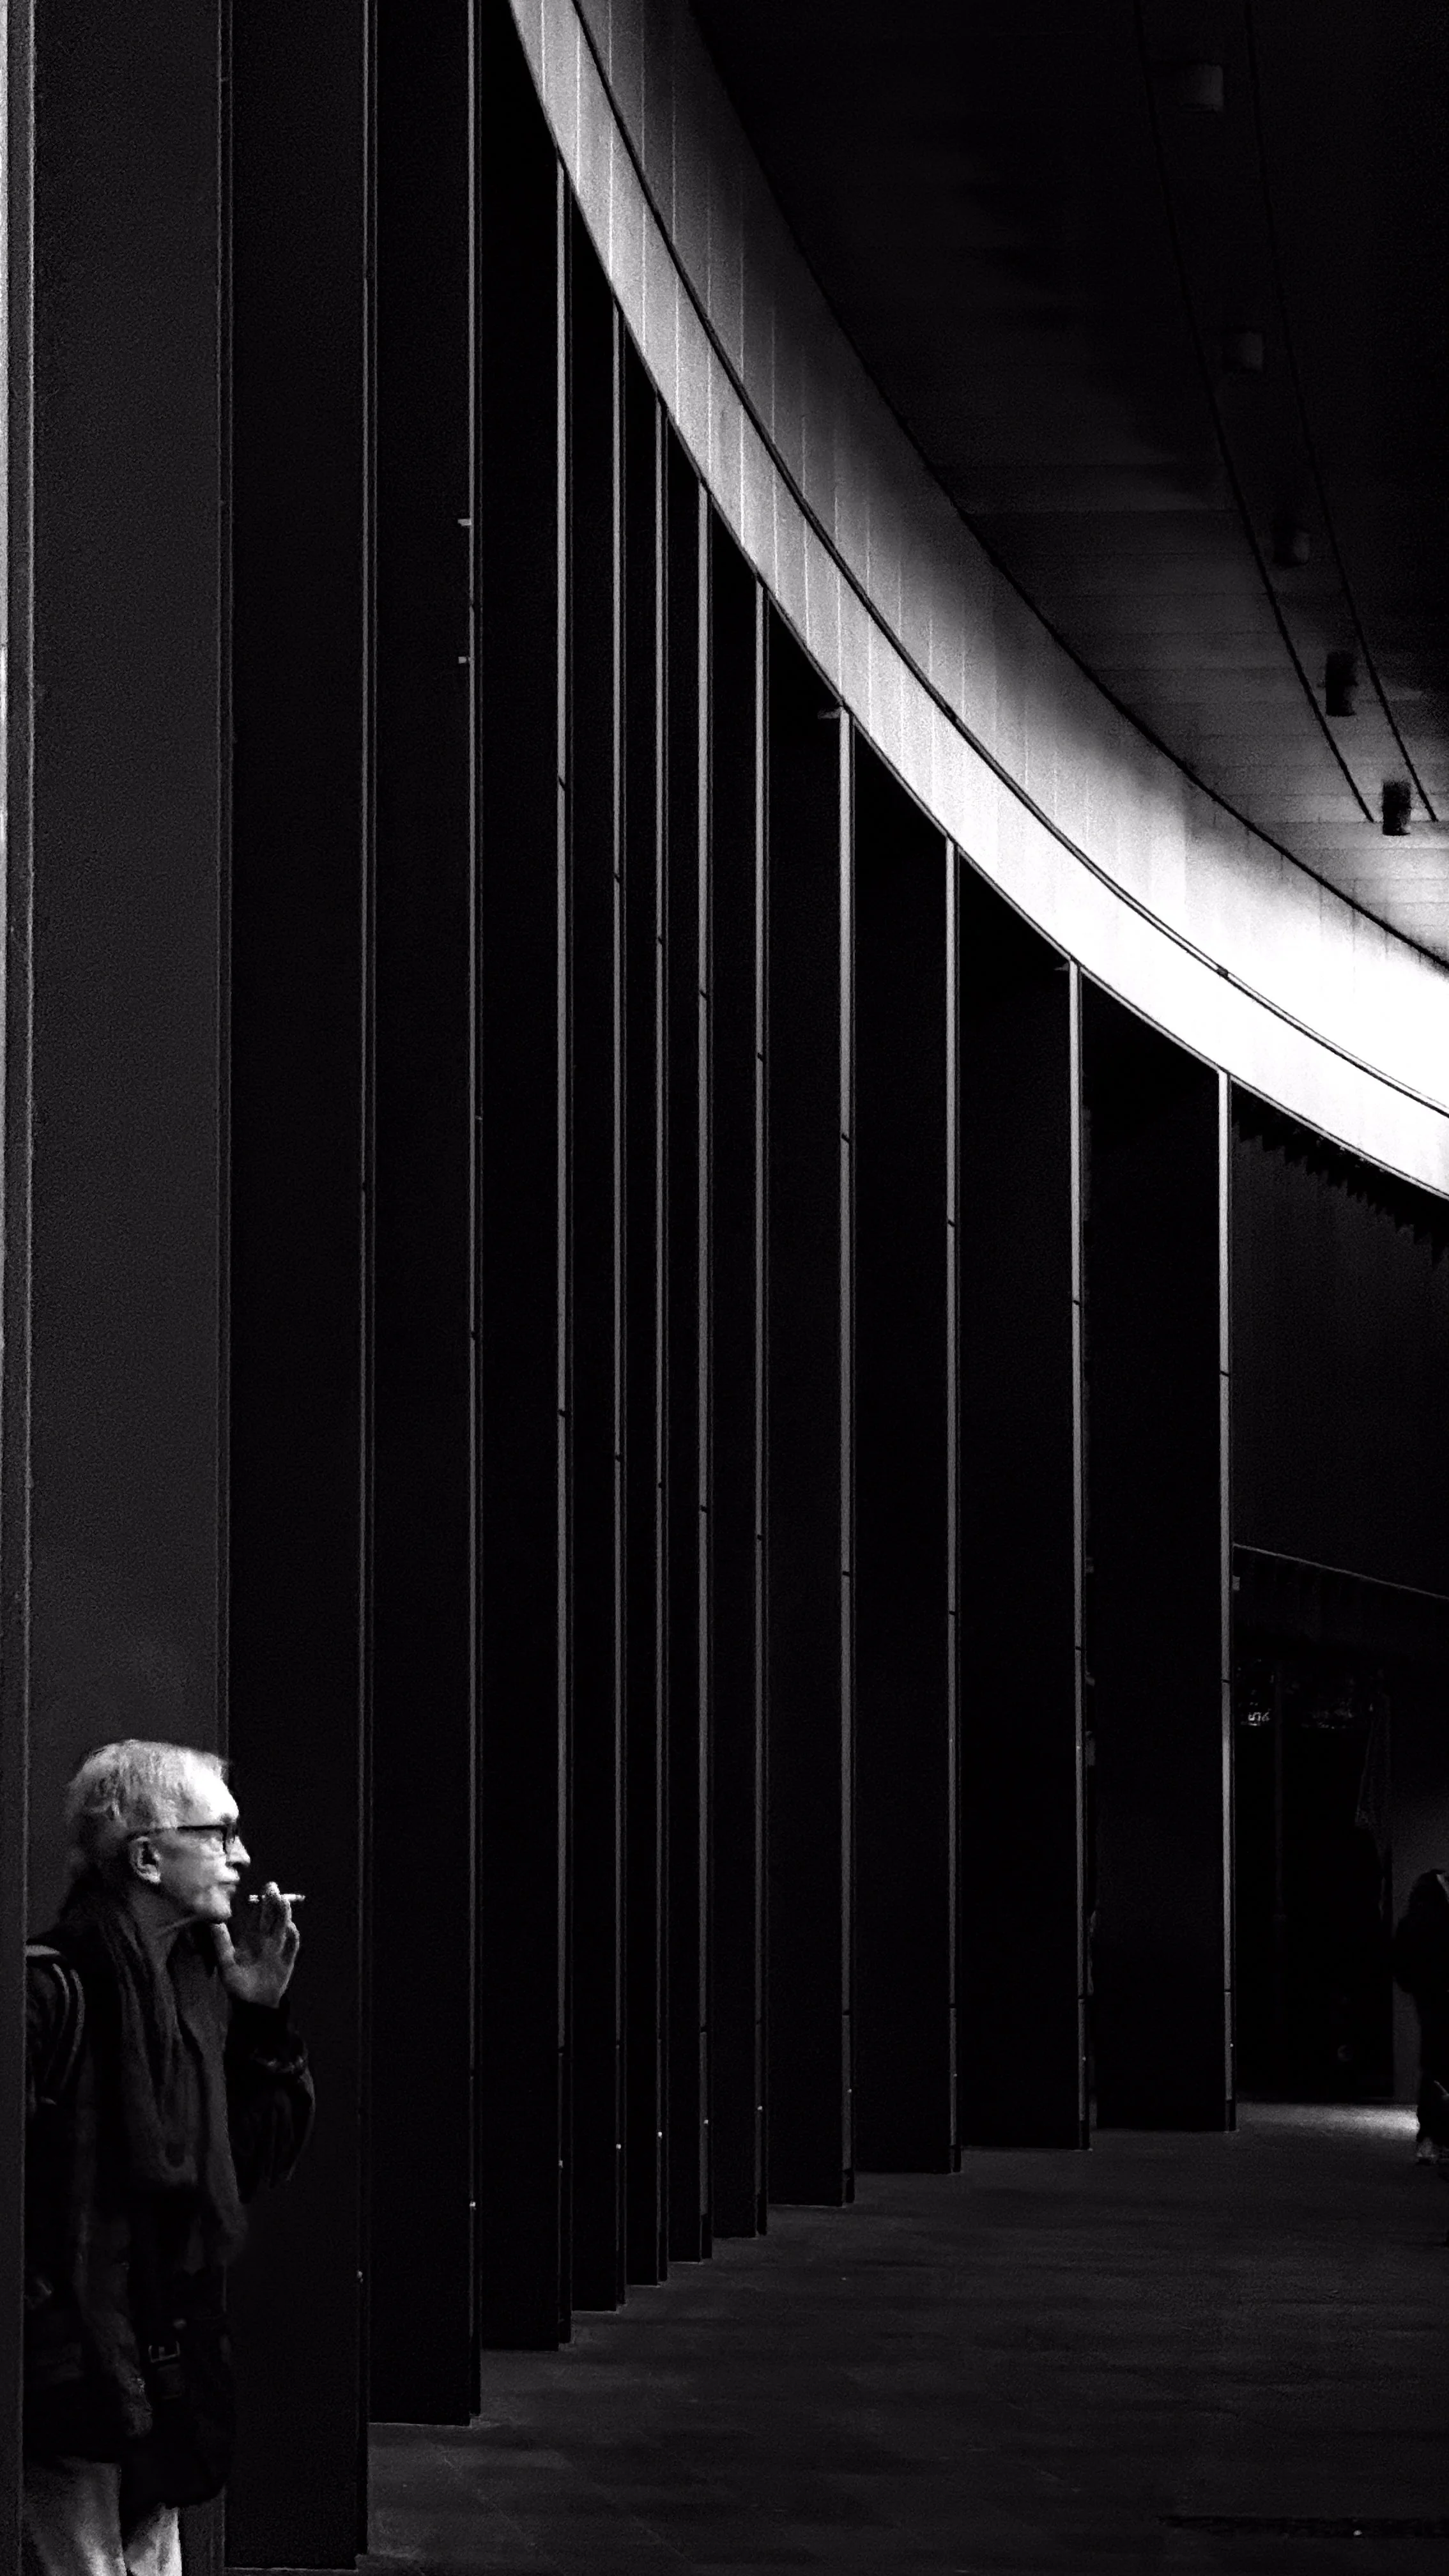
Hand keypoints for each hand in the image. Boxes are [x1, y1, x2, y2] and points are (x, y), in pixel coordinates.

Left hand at [214, 1882, 300, 2006]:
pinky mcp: (287, 1960)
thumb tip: (213, 1922)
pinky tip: (289, 1927)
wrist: (253, 2004)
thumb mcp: (226, 1962)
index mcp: (252, 1938)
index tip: (263, 1889)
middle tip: (273, 1887)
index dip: (262, 1902)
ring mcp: (278, 1949)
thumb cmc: (237, 1984)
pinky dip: (292, 1935)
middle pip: (272, 1917)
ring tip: (282, 1901)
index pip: (259, 1915)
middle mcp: (266, 1940)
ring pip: (282, 1927)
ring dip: (283, 1914)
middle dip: (274, 1902)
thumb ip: (221, 1942)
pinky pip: (292, 1945)